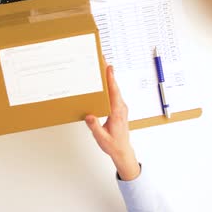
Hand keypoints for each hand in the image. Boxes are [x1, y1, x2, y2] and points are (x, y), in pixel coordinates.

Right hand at [85, 65, 139, 180]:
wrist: (122, 151)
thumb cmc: (113, 145)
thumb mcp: (101, 138)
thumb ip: (95, 127)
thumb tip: (89, 116)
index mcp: (118, 113)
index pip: (114, 92)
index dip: (111, 79)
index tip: (109, 67)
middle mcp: (121, 108)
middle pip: (115, 87)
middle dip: (109, 73)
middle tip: (103, 61)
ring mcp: (121, 108)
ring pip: (115, 90)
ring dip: (109, 79)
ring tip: (103, 67)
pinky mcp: (119, 109)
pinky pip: (114, 94)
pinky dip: (109, 86)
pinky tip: (104, 83)